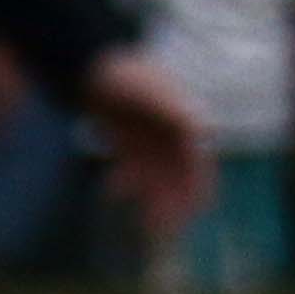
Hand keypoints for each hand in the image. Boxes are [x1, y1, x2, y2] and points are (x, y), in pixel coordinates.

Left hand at [78, 49, 216, 239]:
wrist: (89, 64)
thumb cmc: (124, 75)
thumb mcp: (151, 91)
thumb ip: (175, 110)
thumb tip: (205, 129)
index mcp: (184, 123)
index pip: (198, 162)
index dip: (198, 187)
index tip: (196, 211)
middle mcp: (170, 134)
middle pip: (177, 177)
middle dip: (173, 202)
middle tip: (164, 229)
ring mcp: (148, 139)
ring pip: (155, 178)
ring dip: (152, 199)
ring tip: (146, 223)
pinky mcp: (126, 142)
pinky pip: (131, 170)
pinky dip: (126, 183)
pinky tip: (114, 191)